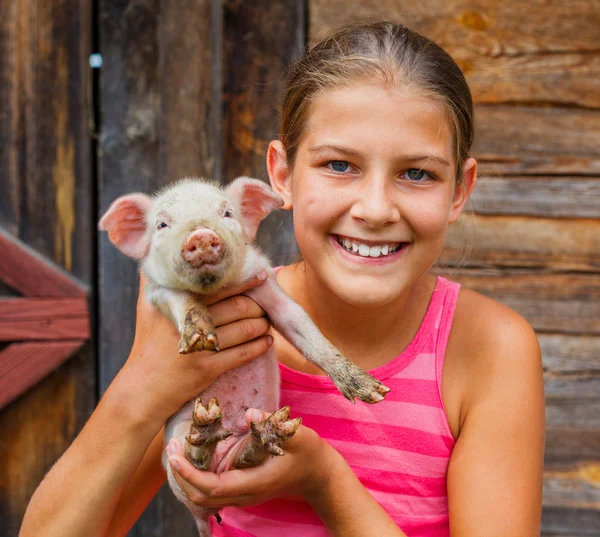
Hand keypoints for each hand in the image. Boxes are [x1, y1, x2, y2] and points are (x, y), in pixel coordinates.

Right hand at [111, 271, 272, 424]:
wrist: (143, 388)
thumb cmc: (148, 344)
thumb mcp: (147, 308)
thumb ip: (154, 279)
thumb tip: (157, 250)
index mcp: (178, 304)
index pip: (219, 287)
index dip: (245, 281)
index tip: (262, 276)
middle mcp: (190, 322)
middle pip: (238, 307)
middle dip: (258, 305)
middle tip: (266, 304)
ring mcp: (200, 346)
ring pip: (244, 329)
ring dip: (262, 325)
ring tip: (267, 321)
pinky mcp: (208, 369)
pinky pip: (243, 354)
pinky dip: (260, 346)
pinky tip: (266, 342)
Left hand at [164, 408, 339, 508]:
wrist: (318, 475)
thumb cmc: (308, 452)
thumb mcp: (297, 435)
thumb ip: (273, 424)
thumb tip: (250, 414)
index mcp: (256, 482)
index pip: (214, 487)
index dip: (191, 474)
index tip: (176, 456)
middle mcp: (246, 494)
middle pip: (202, 497)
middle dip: (182, 475)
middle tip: (171, 446)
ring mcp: (243, 495)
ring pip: (204, 497)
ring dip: (187, 477)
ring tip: (177, 450)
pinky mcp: (242, 489)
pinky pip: (212, 491)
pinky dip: (197, 477)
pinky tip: (193, 456)